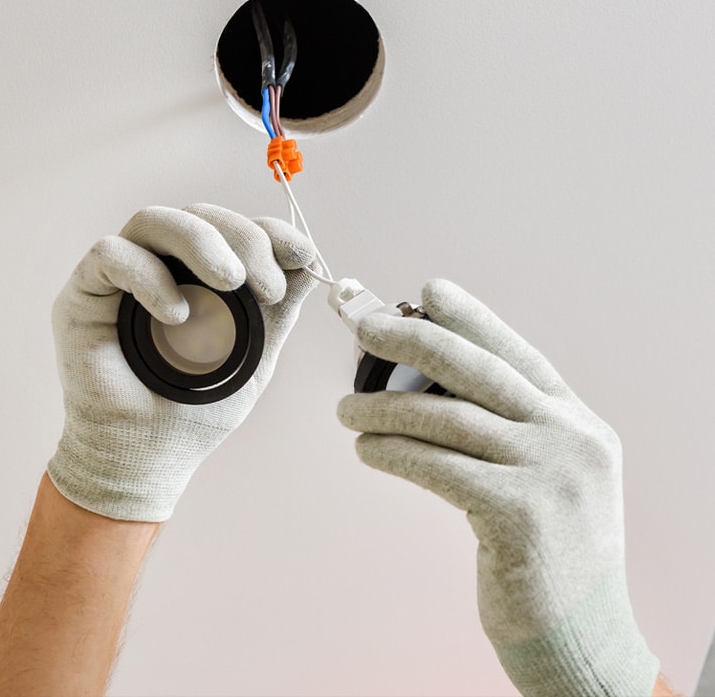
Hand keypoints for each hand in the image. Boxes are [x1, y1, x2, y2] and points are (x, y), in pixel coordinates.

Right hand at [48, 204, 316, 521]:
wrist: (150, 456)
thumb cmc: (197, 408)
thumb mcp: (254, 354)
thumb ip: (278, 310)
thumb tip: (310, 265)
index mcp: (199, 274)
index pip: (232, 229)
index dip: (268, 232)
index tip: (301, 256)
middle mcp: (160, 265)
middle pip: (199, 215)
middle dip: (243, 240)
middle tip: (268, 287)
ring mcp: (122, 276)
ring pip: (155, 221)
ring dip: (200, 242)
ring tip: (231, 281)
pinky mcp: (85, 293)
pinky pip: (111, 255)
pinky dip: (149, 276)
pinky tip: (178, 314)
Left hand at [338, 279, 659, 696]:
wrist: (582, 638)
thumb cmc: (547, 554)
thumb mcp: (544, 478)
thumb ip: (505, 430)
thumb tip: (425, 383)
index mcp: (576, 422)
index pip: (516, 353)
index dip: (471, 316)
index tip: (428, 289)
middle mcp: (570, 437)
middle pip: (477, 369)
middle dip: (414, 338)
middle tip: (364, 324)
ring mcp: (550, 474)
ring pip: (448, 417)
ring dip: (385, 406)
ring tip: (345, 408)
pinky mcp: (520, 515)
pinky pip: (438, 466)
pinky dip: (393, 451)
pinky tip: (365, 448)